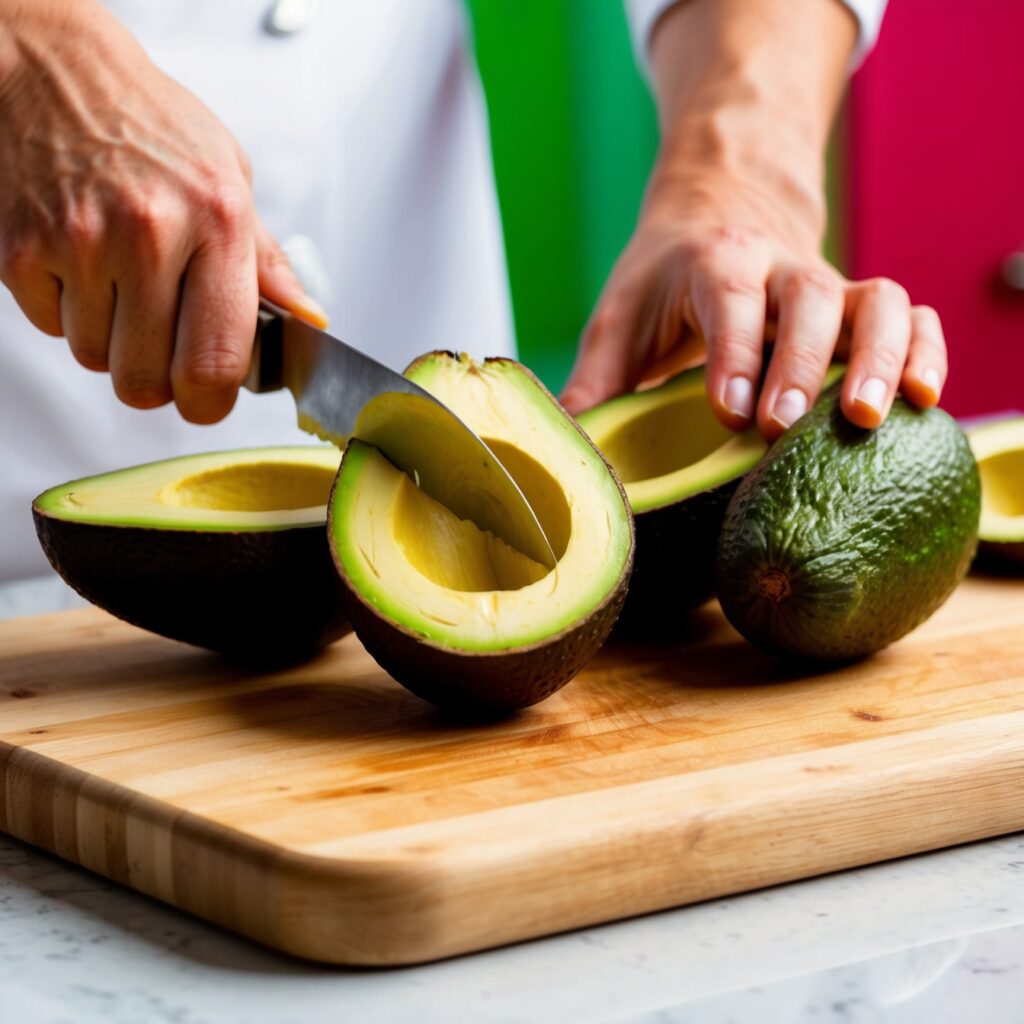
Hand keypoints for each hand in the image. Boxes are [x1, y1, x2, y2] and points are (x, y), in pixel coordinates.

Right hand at [0, 0, 323, 422]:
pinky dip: (68, 312)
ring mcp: (80, 244)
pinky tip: (84, 265)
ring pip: (97, 360)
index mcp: (216, 222)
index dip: (211, 403)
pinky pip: (51, 329)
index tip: (208, 400)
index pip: (217, 361)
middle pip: (147, 382)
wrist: (50, 70)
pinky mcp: (21, 251)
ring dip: (111, 341)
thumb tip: (308, 321)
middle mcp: (149, 235)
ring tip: (121, 284)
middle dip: (158, 383)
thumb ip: (266, 262)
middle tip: (164, 352)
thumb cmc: (150, 124)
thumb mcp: (230, 180)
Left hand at [560, 167, 945, 439]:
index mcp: (715, 263)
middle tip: (785, 428)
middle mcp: (782, 268)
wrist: (721, 210)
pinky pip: (912, 314)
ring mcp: (831, 283)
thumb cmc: (664, 277)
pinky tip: (925, 398)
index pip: (730, 301)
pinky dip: (926, 349)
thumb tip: (561, 445)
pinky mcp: (862, 303)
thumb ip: (596, 380)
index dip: (735, 353)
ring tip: (866, 419)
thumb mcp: (620, 317)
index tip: (731, 411)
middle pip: (811, 301)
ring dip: (881, 357)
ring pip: (878, 302)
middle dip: (802, 365)